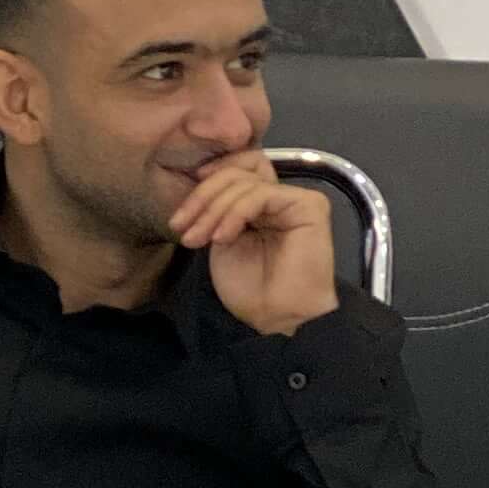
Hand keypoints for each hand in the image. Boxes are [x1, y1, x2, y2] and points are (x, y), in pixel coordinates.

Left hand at [169, 152, 337, 335]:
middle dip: (202, 198)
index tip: (180, 210)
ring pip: (244, 183)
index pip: (234, 170)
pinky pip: (261, 194)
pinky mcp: (308, 205)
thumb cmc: (249, 288)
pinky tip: (222, 238)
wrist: (275, 316)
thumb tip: (200, 179)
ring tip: (197, 239)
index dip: (207, 179)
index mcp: (258, 204)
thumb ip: (217, 209)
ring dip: (213, 210)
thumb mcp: (220, 239)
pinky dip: (234, 213)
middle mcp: (279, 197)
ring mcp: (294, 199)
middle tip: (180, 226)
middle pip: (236, 173)